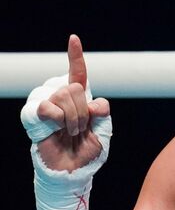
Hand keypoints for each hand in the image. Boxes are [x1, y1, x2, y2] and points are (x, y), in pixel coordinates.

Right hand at [29, 36, 110, 173]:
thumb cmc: (86, 151)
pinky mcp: (35, 115)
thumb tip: (91, 102)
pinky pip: (48, 106)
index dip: (75, 56)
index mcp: (80, 100)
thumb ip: (102, 112)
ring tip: (71, 132)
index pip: (79, 74)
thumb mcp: (103, 130)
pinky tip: (56, 130)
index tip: (73, 38)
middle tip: (81, 129)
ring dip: (73, 118)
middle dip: (84, 111)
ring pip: (65, 94)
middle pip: (76, 87)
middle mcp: (63, 99)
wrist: (73, 171)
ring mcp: (48, 106)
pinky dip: (58, 120)